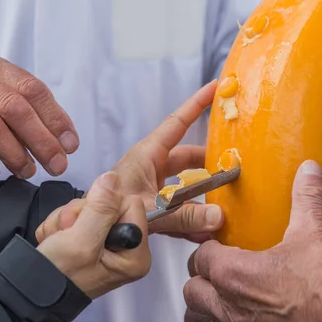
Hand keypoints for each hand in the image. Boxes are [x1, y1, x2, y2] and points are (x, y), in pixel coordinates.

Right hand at [37, 171, 148, 298]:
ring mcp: (109, 243)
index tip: (84, 225)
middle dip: (82, 214)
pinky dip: (61, 224)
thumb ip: (100, 208)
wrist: (27, 293)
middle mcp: (127, 247)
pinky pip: (79, 214)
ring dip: (68, 218)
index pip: (131, 203)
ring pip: (91, 206)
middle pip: (111, 203)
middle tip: (67, 234)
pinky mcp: (91, 238)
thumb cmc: (56, 277)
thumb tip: (112, 179)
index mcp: (136, 253)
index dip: (104, 207)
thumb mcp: (80, 241)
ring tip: (59, 240)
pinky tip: (56, 240)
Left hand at [113, 80, 223, 241]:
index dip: (197, 104)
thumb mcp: (150, 210)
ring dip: (203, 197)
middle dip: (210, 161)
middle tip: (232, 162)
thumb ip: (184, 215)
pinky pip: (178, 209)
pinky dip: (191, 220)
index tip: (216, 88)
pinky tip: (205, 233)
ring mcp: (152, 187)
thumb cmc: (109, 212)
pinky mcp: (152, 206)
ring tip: (224, 204)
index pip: (177, 123)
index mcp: (148, 155)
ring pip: (185, 186)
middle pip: (188, 157)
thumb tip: (217, 217)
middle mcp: (151, 167)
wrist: (89, 232)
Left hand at [183, 160, 321, 321]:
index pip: (201, 258)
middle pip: (193, 293)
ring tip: (218, 309)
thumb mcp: (313, 231)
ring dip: (207, 317)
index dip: (206, 252)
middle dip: (201, 283)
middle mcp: (230, 310)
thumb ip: (305, 198)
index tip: (215, 249)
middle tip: (215, 277)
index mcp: (234, 274)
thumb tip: (308, 171)